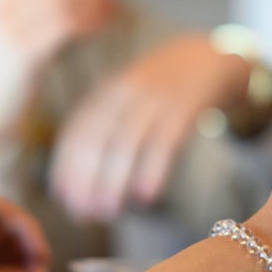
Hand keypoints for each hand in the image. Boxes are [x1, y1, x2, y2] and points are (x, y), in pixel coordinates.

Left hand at [49, 34, 254, 221]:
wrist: (208, 58)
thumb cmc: (159, 92)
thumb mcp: (125, 99)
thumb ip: (103, 129)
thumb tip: (75, 181)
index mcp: (106, 92)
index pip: (77, 131)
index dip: (66, 166)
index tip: (63, 199)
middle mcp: (125, 93)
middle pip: (97, 138)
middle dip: (86, 178)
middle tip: (84, 213)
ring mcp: (155, 98)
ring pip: (126, 143)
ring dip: (113, 181)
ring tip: (109, 211)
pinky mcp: (184, 109)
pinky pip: (163, 142)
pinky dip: (151, 171)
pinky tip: (144, 196)